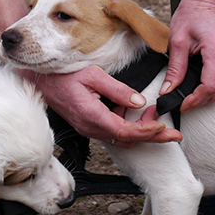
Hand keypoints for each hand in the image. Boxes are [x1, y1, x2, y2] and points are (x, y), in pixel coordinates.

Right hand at [27, 66, 181, 147]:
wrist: (41, 82)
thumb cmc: (63, 76)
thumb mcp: (93, 75)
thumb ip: (118, 90)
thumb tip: (138, 101)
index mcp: (92, 116)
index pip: (125, 131)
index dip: (146, 132)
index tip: (163, 127)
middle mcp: (91, 127)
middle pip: (128, 139)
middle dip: (153, 137)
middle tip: (174, 135)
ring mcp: (89, 129)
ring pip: (122, 137)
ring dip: (141, 131)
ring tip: (156, 117)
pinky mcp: (89, 126)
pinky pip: (113, 131)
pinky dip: (129, 126)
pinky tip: (136, 113)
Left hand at [161, 0, 214, 111]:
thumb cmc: (191, 14)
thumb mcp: (177, 41)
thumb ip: (175, 68)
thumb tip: (168, 90)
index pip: (210, 86)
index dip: (195, 100)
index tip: (182, 104)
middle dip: (201, 100)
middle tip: (183, 101)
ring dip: (208, 95)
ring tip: (191, 94)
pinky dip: (213, 86)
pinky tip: (199, 84)